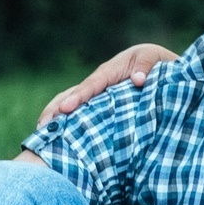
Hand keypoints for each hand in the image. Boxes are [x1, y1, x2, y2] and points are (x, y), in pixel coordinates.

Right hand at [36, 43, 177, 126]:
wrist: (162, 69)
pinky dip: (70, 129)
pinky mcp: (101, 110)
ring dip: (56, 121)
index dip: (78, 97)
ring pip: (73, 108)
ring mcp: (97, 98)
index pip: (90, 86)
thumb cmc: (157, 62)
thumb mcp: (154, 58)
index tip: (65, 109)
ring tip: (42, 139)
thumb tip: (138, 80)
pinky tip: (62, 146)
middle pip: (71, 95)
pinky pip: (84, 118)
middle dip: (55, 110)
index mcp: (110, 72)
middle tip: (41, 127)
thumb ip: (147, 67)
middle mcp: (98, 85)